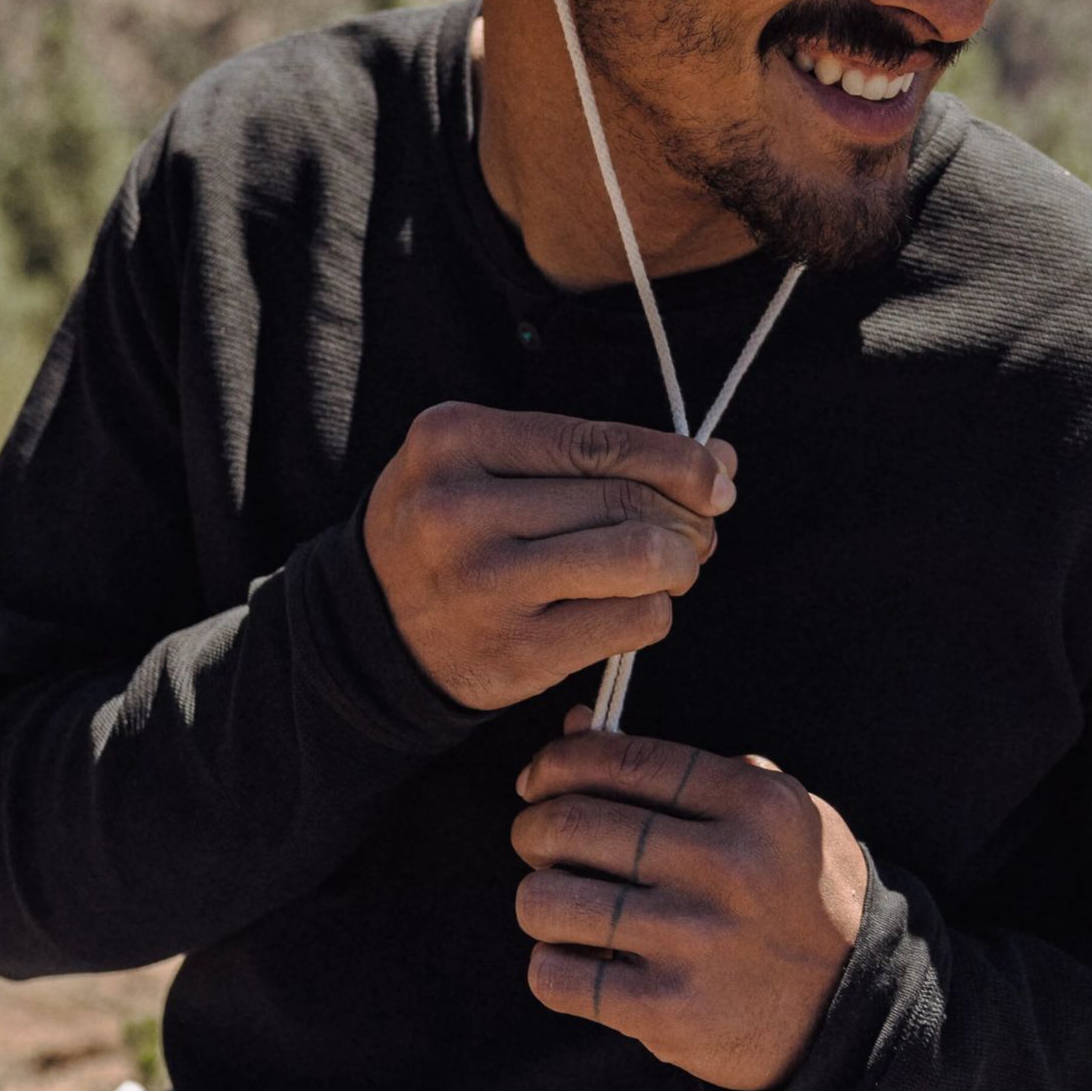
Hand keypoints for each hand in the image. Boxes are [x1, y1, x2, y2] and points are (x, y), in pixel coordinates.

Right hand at [363, 405, 736, 710]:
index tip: (717, 477)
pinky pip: (632, 621)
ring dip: (680, 564)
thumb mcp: (491, 464)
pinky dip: (653, 611)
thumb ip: (595, 454)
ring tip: (673, 567)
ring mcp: (485, 583)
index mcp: (456, 438)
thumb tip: (719, 460)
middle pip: (626, 500)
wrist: (371, 629)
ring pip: (639, 559)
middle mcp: (460, 508)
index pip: (600, 441)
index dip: (678, 459)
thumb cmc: (455, 530)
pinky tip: (633, 607)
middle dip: (688, 516)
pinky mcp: (514, 651)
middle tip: (700, 531)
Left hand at [510, 709, 867, 1090]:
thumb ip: (675, 766)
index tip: (539, 778)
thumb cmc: (794, 890)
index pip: (622, 759)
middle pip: (571, 824)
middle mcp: (726, 866)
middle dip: (532, 827)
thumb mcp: (766, 809)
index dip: (558, 762)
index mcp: (754, 804)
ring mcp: (695, 941)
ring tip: (559, 902)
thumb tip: (575, 724)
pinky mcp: (669, 1010)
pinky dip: (550, 964)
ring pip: (547, 900)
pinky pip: (557, 976)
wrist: (853, 1009)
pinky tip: (575, 958)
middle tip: (537, 841)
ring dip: (537, 898)